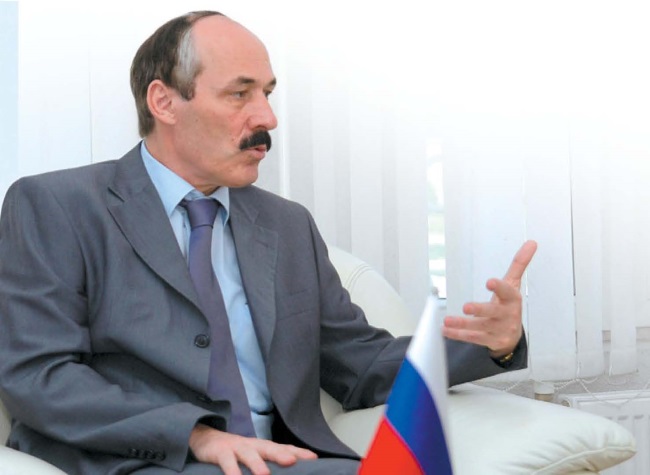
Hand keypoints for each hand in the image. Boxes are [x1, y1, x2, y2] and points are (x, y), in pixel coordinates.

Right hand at [189, 424, 317, 474]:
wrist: (205, 438)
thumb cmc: (234, 452)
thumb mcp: (252, 456)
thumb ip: (267, 462)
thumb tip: (288, 467)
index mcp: (262, 446)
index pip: (283, 447)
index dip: (298, 452)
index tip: (314, 458)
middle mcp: (252, 445)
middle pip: (268, 447)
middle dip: (281, 454)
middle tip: (293, 461)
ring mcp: (236, 447)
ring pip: (248, 454)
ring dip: (257, 464)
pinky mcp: (220, 452)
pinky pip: (227, 463)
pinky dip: (232, 472)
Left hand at [442, 240, 537, 356]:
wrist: (512, 336)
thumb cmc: (508, 305)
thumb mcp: (513, 285)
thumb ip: (519, 264)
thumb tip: (531, 242)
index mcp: (512, 300)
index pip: (507, 292)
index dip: (499, 287)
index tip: (490, 282)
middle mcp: (506, 316)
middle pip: (492, 312)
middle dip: (480, 310)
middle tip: (466, 306)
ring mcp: (498, 330)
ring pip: (479, 328)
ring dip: (462, 325)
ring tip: (447, 321)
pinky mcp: (489, 341)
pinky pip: (472, 338)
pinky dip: (458, 335)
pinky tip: (445, 330)